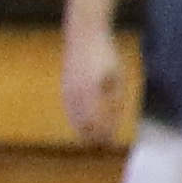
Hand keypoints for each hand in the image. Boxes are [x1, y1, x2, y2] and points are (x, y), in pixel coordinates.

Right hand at [60, 14, 132, 146]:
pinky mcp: (64, 87)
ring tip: (93, 141)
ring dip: (83, 131)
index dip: (103, 134)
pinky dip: (75, 120)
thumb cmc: (106, 54)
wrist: (83, 35)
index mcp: (92, 90)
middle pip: (83, 124)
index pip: (97, 121)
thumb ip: (116, 98)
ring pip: (73, 118)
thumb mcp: (117, 75)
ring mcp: (68, 90)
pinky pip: (69, 110)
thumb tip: (116, 119)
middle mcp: (77, 93)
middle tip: (102, 147)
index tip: (110, 144)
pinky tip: (82, 126)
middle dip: (93, 137)